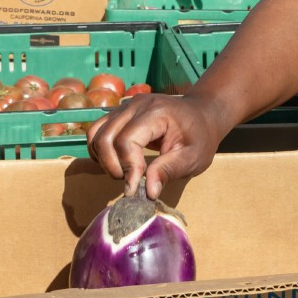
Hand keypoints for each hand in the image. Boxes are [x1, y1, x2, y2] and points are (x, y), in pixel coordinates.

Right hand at [88, 94, 224, 198]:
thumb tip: (148, 192)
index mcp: (157, 112)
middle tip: (130, 182)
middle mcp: (136, 105)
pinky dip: (100, 150)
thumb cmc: (200, 136)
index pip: (127, 140)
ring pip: (95, 133)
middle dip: (112, 166)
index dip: (128, 167)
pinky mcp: (120, 113)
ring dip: (103, 159)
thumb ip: (169, 171)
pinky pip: (97, 131)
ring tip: (123, 173)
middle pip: (106, 137)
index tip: (136, 188)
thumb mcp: (193, 157)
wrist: (202, 114)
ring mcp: (125, 107)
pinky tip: (117, 163)